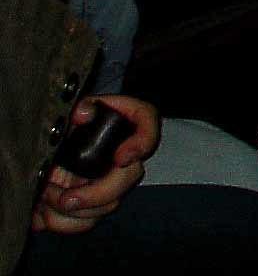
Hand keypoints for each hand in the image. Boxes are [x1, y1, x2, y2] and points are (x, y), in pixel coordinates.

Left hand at [35, 96, 156, 233]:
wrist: (70, 137)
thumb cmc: (83, 118)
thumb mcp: (85, 106)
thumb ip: (85, 105)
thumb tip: (82, 114)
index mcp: (133, 128)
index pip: (147, 133)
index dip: (139, 147)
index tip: (121, 157)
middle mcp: (127, 160)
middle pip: (124, 182)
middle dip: (93, 195)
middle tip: (64, 197)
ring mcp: (110, 185)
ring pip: (104, 208)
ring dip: (71, 211)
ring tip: (44, 198)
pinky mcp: (92, 203)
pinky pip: (84, 221)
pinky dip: (59, 222)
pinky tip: (40, 215)